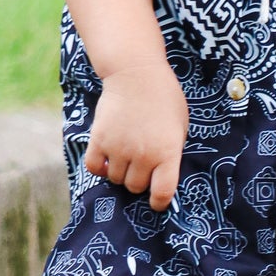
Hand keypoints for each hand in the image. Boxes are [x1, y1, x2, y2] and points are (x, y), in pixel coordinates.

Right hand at [83, 62, 189, 212]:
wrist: (136, 73)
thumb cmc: (164, 97)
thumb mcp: (180, 125)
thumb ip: (172, 151)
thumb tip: (163, 176)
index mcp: (167, 151)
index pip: (163, 192)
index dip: (159, 202)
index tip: (157, 201)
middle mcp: (143, 154)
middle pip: (136, 187)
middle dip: (140, 181)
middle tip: (142, 165)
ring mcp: (119, 148)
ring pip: (116, 179)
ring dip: (120, 172)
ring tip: (126, 154)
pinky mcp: (99, 139)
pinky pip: (94, 167)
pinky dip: (99, 167)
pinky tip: (107, 157)